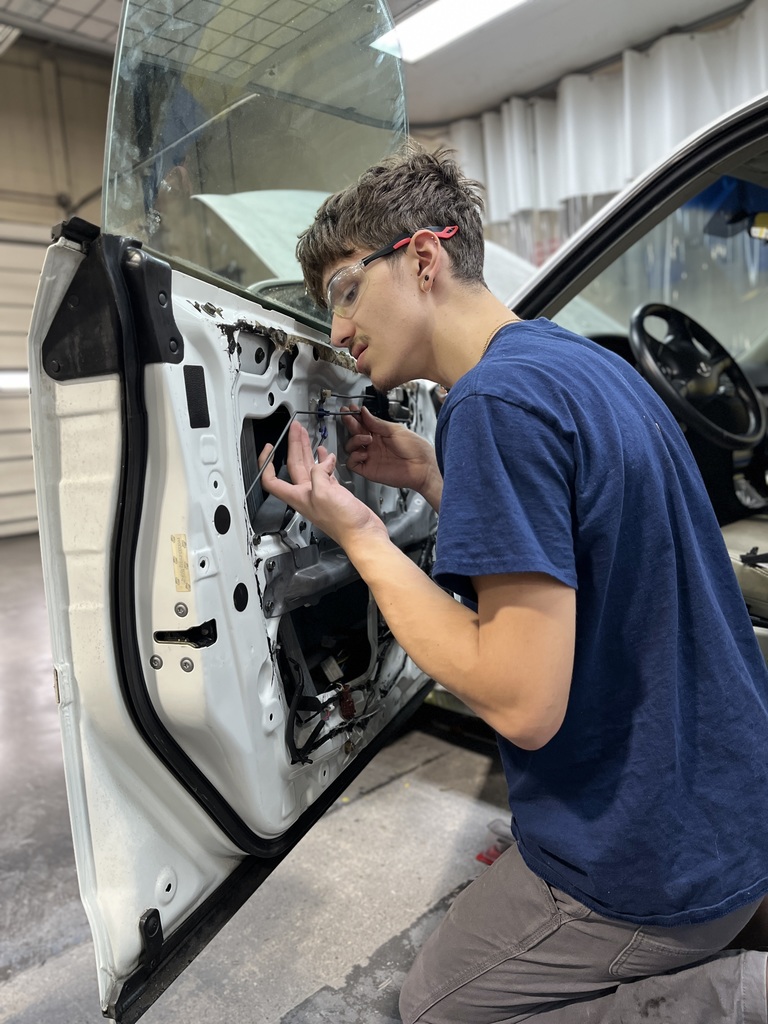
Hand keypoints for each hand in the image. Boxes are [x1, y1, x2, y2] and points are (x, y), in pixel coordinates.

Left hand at [258, 420, 387, 547]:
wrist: (363, 534)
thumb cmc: (344, 523)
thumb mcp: (324, 493)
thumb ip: (318, 473)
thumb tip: (323, 461)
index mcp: (298, 496)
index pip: (272, 479)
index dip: (266, 463)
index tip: (269, 447)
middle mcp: (306, 494)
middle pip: (292, 465)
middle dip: (292, 445)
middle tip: (294, 429)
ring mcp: (321, 493)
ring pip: (309, 466)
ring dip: (306, 449)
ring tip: (305, 434)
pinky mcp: (334, 493)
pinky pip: (324, 472)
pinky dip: (324, 460)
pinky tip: (325, 453)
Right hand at [343, 405, 441, 506]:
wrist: (423, 467)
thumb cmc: (416, 448)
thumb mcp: (395, 430)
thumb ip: (377, 423)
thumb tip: (364, 412)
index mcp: (380, 433)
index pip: (362, 423)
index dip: (355, 416)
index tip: (350, 409)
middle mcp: (373, 445)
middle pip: (354, 433)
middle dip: (350, 423)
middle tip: (348, 416)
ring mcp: (370, 457)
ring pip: (350, 447)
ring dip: (354, 440)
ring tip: (366, 438)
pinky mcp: (368, 469)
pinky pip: (352, 463)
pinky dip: (354, 456)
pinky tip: (364, 452)